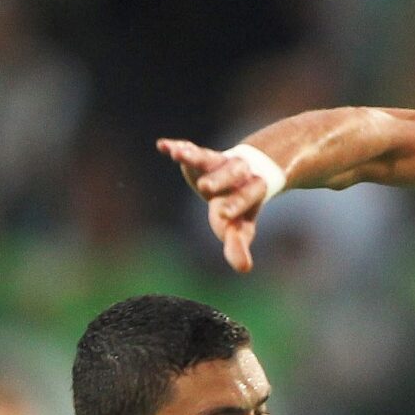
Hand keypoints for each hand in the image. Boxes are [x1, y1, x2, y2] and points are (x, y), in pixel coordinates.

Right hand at [157, 138, 273, 271]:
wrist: (243, 175)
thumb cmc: (239, 209)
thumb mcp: (241, 227)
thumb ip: (239, 245)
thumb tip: (244, 268)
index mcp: (251, 190)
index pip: (246, 196)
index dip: (235, 204)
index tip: (222, 214)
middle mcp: (237, 171)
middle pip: (230, 172)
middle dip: (218, 180)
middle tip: (205, 187)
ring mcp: (218, 161)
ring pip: (208, 156)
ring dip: (193, 155)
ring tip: (177, 154)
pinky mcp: (200, 155)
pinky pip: (189, 148)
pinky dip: (176, 147)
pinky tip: (163, 146)